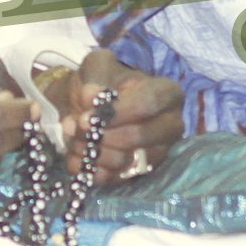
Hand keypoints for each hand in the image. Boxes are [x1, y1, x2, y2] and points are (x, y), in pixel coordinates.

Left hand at [36, 48, 185, 179]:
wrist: (93, 105)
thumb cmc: (103, 82)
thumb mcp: (97, 66)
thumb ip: (95, 76)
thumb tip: (91, 96)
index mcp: (167, 93)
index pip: (147, 104)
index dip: (115, 112)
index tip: (87, 115)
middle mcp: (171, 126)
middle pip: (137, 136)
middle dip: (100, 134)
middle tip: (78, 126)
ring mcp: (157, 153)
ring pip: (123, 161)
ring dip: (91, 151)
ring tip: (75, 137)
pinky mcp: (138, 174)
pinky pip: (114, 179)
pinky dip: (89, 169)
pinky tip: (77, 156)